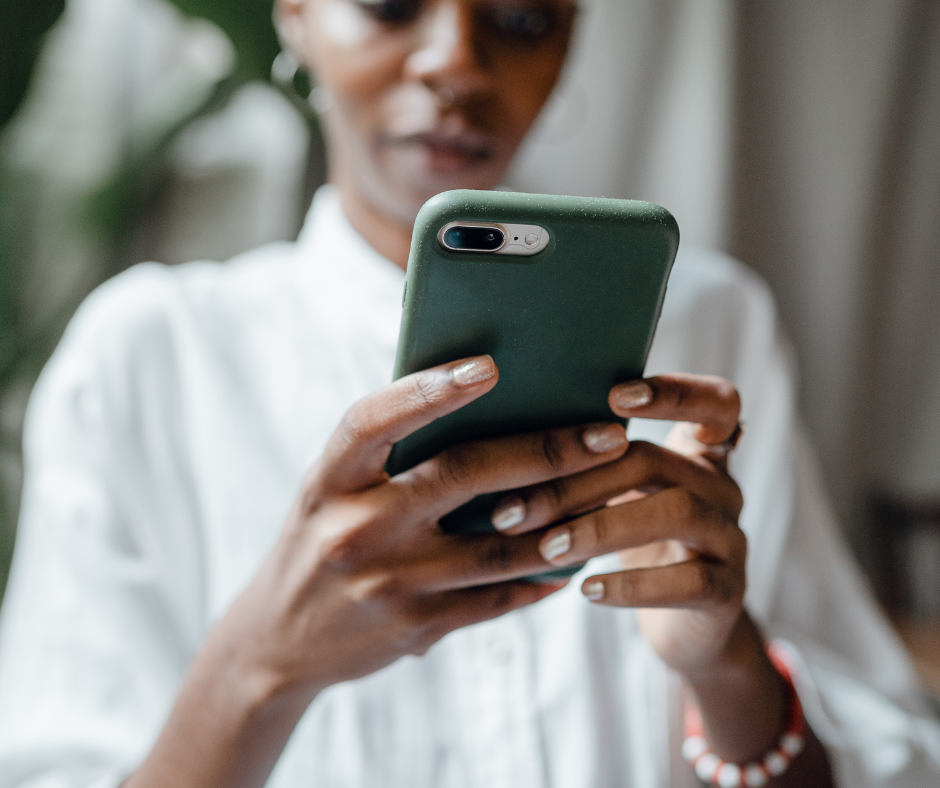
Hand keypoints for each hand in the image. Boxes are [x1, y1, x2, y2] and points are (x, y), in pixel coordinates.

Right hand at [211, 355, 631, 700]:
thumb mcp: (331, 490)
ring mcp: (386, 584)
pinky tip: (575, 558)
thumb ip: (389, 455)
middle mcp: (354, 529)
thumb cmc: (318, 540)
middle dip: (545, 451)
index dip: (428, 390)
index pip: (374, 422)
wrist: (276, 641)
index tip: (490, 366)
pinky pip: (495, 599)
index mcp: (329, 480)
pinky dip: (541, 577)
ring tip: (612, 491)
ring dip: (564, 519)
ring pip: (497, 546)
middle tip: (607, 434)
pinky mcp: (414, 628)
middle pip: (462, 477)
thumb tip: (483, 406)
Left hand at [489, 372, 745, 678]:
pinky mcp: (729, 592)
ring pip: (677, 512)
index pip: (714, 401)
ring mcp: (732, 538)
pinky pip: (689, 582)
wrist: (686, 627)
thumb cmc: (636, 545)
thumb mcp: (620, 496)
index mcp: (697, 453)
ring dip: (600, 527)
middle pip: (655, 461)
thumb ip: (590, 462)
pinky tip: (586, 590)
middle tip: (513, 510)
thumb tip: (502, 438)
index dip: (674, 392)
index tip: (614, 396)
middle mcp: (721, 487)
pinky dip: (632, 585)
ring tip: (547, 549)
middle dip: (577, 481)